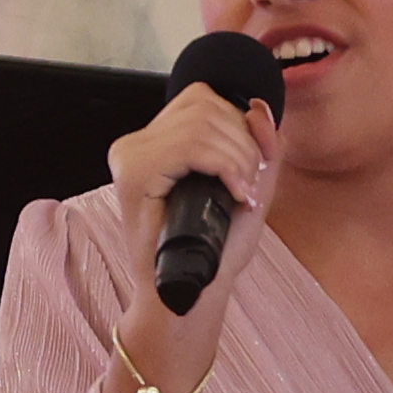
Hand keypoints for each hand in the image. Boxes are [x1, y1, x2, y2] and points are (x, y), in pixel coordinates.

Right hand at [106, 80, 277, 300]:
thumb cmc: (216, 248)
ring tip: (241, 192)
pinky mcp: (134, 174)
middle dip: (243, 143)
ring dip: (237, 158)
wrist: (192, 292)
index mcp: (157, 142)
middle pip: (204, 106)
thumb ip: (261, 144)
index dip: (239, 125)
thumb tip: (258, 107)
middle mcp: (136, 144)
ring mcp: (131, 157)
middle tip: (247, 185)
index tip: (249, 167)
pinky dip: (225, 167)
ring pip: (201, 124)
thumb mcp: (250, 185)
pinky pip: (191, 147)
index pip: (202, 100)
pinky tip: (233, 194)